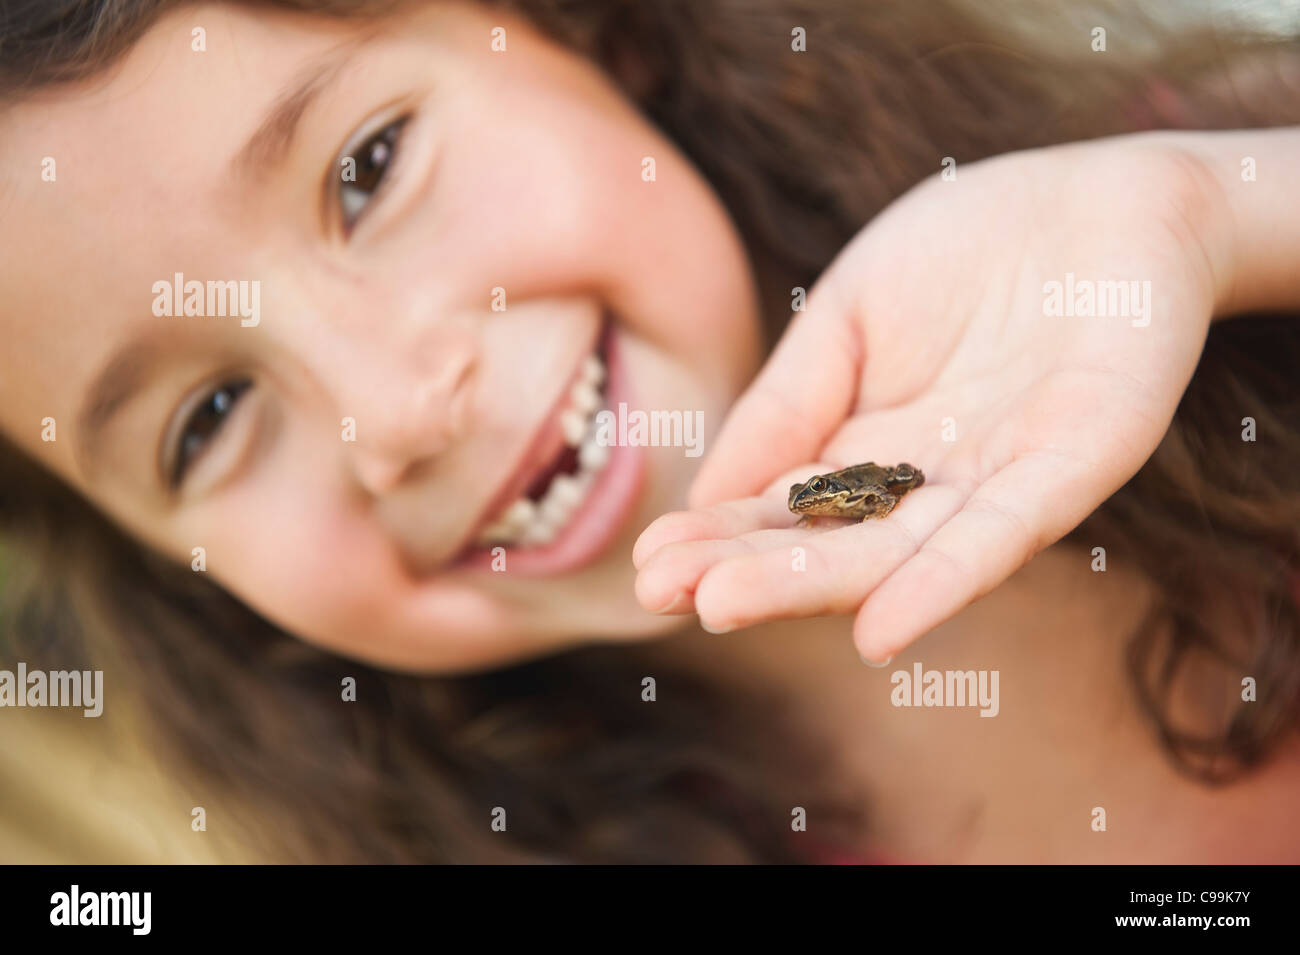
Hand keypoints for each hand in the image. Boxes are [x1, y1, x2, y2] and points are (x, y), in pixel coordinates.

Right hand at [633, 134, 1226, 659]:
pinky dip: (941, 584)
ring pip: (897, 552)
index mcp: (870, 446)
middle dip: (748, 572)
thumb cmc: (973, 245)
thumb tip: (708, 491)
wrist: (1107, 195)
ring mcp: (997, 481)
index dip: (719, 535)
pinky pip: (1001, 535)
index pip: (784, 506)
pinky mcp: (1071, 468)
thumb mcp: (849, 313)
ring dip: (814, 587)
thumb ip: (788, 400)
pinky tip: (877, 632)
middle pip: (831, 544)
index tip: (649, 563)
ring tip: (724, 606)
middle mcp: (927, 483)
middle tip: (665, 595)